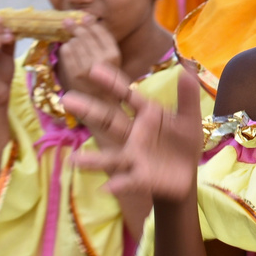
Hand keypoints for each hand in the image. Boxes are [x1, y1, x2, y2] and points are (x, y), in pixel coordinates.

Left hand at [57, 15, 120, 98]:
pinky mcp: (73, 73)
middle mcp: (102, 59)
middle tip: (68, 21)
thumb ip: (101, 41)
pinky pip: (66, 51)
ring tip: (71, 41)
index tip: (85, 17)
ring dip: (71, 40)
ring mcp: (87, 67)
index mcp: (114, 54)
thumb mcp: (110, 59)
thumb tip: (87, 17)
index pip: (101, 31)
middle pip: (85, 35)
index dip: (91, 23)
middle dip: (76, 27)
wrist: (99, 105)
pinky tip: (68, 52)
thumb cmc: (105, 79)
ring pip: (74, 42)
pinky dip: (65, 49)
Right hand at [63, 63, 202, 202]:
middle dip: (89, 110)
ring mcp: (134, 156)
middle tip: (66, 98)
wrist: (186, 174)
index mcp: (147, 115)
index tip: (94, 68)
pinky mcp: (141, 177)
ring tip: (73, 160)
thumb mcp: (189, 117)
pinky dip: (118, 185)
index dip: (112, 82)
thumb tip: (188, 67)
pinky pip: (127, 181)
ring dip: (92, 160)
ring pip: (110, 157)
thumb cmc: (184, 142)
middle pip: (109, 120)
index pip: (127, 95)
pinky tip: (107, 188)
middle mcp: (134, 134)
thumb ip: (188, 95)